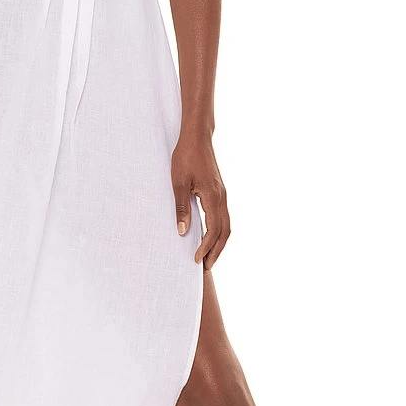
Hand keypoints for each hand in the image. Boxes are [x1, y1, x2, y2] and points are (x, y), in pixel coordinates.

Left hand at [171, 131, 229, 270]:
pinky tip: (210, 237)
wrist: (197, 137)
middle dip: (216, 252)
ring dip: (219, 243)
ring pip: (227, 225)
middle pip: (225, 232)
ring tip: (209, 257)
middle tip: (206, 267)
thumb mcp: (178, 183)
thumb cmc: (185, 157)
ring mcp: (222, 194)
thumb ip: (181, 208)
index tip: (196, 260)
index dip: (206, 247)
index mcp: (213, 196)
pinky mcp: (219, 192)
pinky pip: (224, 217)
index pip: (213, 230)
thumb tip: (183, 232)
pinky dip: (219, 232)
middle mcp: (222, 198)